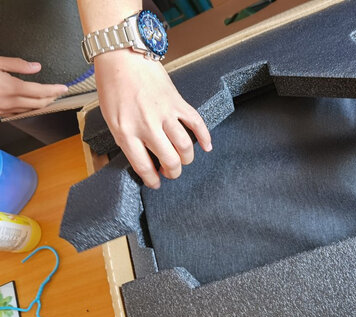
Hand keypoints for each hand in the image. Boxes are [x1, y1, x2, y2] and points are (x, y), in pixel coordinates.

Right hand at [0, 57, 67, 115]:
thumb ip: (17, 64)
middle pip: (38, 103)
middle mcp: (9, 101)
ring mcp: (3, 109)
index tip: (64, 88)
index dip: (54, 90)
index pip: (40, 91)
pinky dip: (27, 109)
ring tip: (47, 98)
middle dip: (51, 98)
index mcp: (11, 87)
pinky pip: (18, 113)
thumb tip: (36, 67)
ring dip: (40, 104)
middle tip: (58, 93)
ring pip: (29, 110)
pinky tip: (29, 104)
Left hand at [94, 50, 211, 188]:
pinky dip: (205, 137)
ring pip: (185, 146)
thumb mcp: (111, 120)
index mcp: (126, 132)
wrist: (122, 58)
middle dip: (174, 172)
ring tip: (184, 159)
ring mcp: (164, 114)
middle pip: (170, 160)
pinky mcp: (177, 103)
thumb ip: (127, 140)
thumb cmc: (114, 88)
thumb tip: (146, 158)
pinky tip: (207, 146)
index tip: (156, 183)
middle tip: (172, 172)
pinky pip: (196, 123)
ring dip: (188, 158)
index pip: (144, 166)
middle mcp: (147, 126)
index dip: (152, 180)